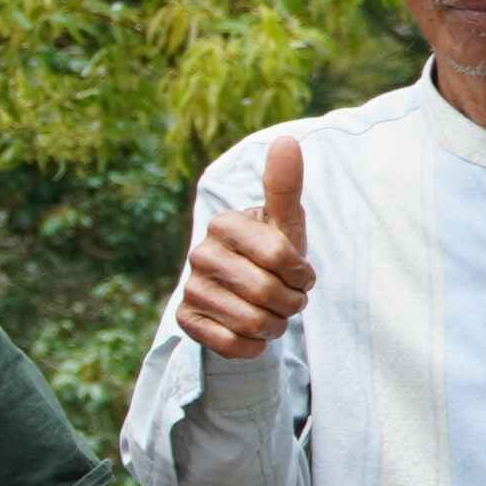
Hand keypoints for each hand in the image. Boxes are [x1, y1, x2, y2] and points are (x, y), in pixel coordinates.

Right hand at [173, 137, 312, 361]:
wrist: (243, 294)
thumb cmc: (271, 253)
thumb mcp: (284, 223)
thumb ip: (285, 185)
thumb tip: (287, 139)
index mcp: (224, 224)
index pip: (278, 256)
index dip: (301, 274)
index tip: (300, 275)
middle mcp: (199, 253)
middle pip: (266, 292)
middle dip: (290, 304)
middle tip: (289, 300)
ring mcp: (190, 288)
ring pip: (251, 322)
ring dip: (275, 326)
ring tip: (272, 315)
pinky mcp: (184, 320)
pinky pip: (232, 344)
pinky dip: (254, 346)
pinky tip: (252, 333)